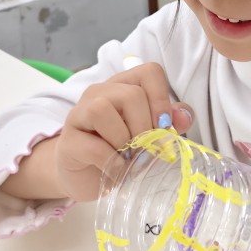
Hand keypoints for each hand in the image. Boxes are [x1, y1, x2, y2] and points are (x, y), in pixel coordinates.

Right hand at [54, 62, 193, 201]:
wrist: (88, 178)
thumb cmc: (122, 152)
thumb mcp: (151, 136)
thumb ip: (170, 122)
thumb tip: (183, 117)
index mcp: (124, 86)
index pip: (149, 72)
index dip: (162, 99)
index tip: (164, 127)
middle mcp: (100, 92)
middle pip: (131, 94)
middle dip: (145, 128)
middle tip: (145, 149)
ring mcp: (79, 113)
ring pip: (103, 109)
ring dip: (124, 140)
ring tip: (127, 157)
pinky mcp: (68, 141)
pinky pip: (94, 146)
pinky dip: (113, 162)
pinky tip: (117, 170)